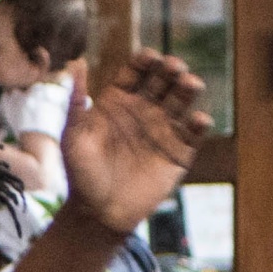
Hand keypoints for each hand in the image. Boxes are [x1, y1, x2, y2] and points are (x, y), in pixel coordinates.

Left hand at [55, 50, 215, 236]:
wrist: (99, 214)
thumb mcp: (73, 136)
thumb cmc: (82, 175)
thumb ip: (76, 101)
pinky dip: (199, 124)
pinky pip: (193, 134)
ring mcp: (162, 131)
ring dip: (188, 89)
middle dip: (170, 70)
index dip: (144, 62)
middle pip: (162, 81)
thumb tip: (76, 62)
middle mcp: (143, 111)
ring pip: (180, 101)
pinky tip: (199, 118)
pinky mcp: (178, 154)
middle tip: (174, 67)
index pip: (136, 72)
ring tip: (191, 83)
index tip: (150, 57)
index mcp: (119, 102)